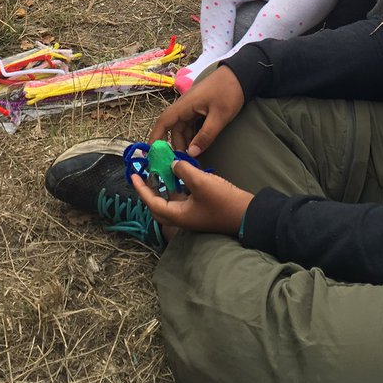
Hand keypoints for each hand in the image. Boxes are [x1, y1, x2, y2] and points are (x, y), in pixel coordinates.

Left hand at [132, 163, 252, 236]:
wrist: (248, 214)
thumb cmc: (223, 202)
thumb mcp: (201, 182)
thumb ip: (183, 171)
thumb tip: (173, 164)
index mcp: (179, 215)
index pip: (152, 203)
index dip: (142, 189)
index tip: (133, 176)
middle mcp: (183, 217)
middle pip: (158, 206)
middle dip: (149, 191)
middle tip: (144, 176)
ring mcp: (193, 214)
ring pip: (171, 201)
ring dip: (164, 187)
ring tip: (160, 171)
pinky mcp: (201, 210)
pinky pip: (182, 198)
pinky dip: (177, 187)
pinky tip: (180, 174)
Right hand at [150, 65, 244, 156]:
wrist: (241, 75)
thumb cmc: (228, 92)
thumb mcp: (219, 116)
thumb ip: (205, 136)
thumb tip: (192, 153)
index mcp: (184, 105)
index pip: (163, 122)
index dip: (156, 137)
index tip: (153, 153)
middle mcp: (185, 106)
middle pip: (174, 129)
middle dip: (177, 146)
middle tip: (185, 163)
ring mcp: (192, 108)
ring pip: (184, 129)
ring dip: (186, 142)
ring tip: (194, 158)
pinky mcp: (200, 109)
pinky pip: (192, 126)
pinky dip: (194, 137)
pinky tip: (200, 147)